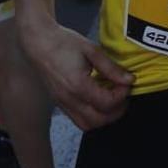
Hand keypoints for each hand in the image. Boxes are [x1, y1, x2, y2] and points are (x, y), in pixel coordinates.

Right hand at [18, 16, 133, 128]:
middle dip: (117, 111)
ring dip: (104, 117)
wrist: (38, 42)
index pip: (107, 103)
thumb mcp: (92, 50)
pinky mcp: (59, 103)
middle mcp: (68, 99)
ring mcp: (62, 103)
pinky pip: (78, 119)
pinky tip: (98, 99)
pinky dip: (92, 116)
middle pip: (99, 120)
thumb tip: (129, 80)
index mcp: (78, 85)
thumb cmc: (63, 42)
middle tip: (123, 96)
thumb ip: (111, 68)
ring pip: (87, 125)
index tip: (127, 83)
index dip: (122, 95)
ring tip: (112, 100)